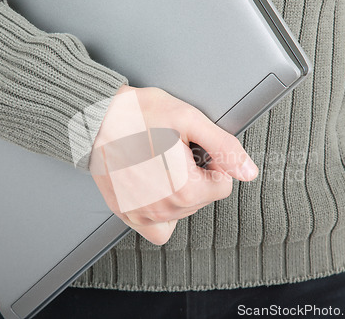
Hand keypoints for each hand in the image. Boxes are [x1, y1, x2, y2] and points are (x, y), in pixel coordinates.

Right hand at [90, 85, 257, 244]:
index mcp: (184, 188)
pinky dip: (165, 214)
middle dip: (197, 175)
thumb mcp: (189, 120)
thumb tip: (248, 172)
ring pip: (184, 211)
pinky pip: (159, 230)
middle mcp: (163, 208)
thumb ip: (224, 147)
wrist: (96, 117)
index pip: (223, 185)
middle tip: (174, 152)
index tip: (195, 148)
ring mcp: (143, 214)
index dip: (213, 161)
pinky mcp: (127, 214)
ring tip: (161, 164)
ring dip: (180, 190)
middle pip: (203, 199)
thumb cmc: (137, 114)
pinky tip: (157, 190)